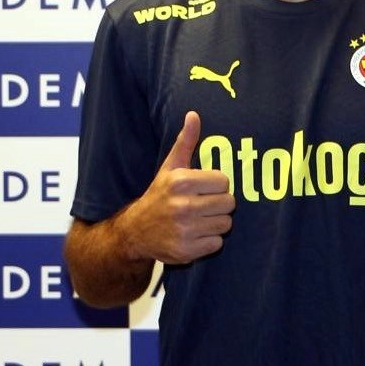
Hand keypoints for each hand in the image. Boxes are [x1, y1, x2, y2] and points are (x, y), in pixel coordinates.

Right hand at [124, 111, 234, 263]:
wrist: (135, 231)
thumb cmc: (159, 195)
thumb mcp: (170, 167)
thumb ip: (186, 141)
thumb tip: (194, 115)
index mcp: (181, 181)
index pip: (224, 181)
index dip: (216, 185)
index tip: (203, 188)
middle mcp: (182, 205)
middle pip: (229, 203)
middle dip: (219, 204)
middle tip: (203, 205)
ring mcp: (185, 230)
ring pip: (225, 224)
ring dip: (216, 223)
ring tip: (199, 219)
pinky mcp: (187, 251)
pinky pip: (217, 244)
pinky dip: (209, 241)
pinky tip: (195, 235)